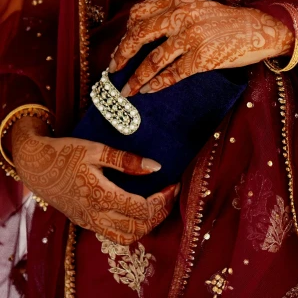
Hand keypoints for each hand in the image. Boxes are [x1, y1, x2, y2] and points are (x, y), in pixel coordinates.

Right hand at [12, 116, 179, 243]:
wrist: (35, 165)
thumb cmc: (66, 152)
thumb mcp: (96, 149)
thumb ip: (126, 160)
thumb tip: (157, 167)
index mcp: (100, 196)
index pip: (141, 210)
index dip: (162, 200)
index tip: (173, 184)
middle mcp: (95, 215)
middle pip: (136, 228)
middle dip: (159, 214)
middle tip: (170, 194)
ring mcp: (89, 221)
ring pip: (125, 237)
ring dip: (146, 225)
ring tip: (157, 204)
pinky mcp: (84, 221)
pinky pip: (112, 233)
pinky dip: (130, 227)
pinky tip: (137, 208)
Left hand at [109, 0, 293, 95]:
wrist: (259, 29)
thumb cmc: (226, 21)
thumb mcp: (198, 7)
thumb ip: (174, 13)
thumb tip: (143, 33)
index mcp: (179, 0)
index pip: (140, 13)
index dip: (125, 32)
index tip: (120, 47)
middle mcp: (183, 15)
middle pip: (140, 34)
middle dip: (122, 54)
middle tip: (113, 69)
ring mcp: (192, 37)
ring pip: (153, 59)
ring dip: (135, 77)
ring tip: (126, 90)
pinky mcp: (202, 58)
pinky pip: (172, 74)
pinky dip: (157, 84)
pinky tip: (148, 90)